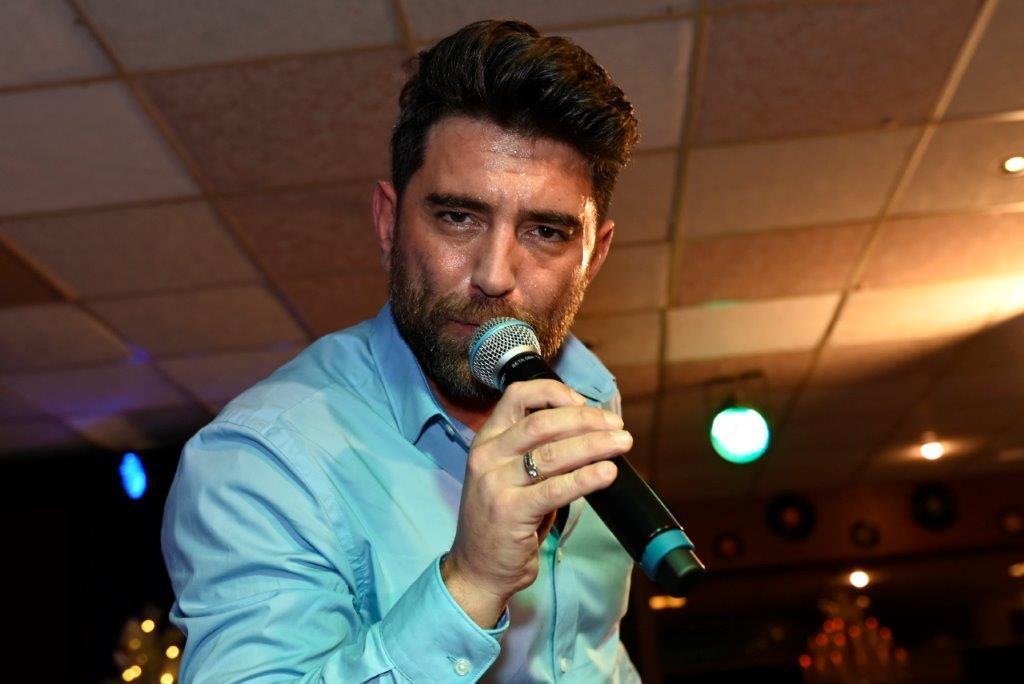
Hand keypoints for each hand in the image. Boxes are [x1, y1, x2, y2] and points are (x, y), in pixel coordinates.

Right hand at [441, 379, 631, 626]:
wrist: (476, 569)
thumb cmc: (502, 521)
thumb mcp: (510, 476)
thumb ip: (538, 452)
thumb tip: (588, 432)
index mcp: (486, 440)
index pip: (517, 396)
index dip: (554, 393)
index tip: (584, 402)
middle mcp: (487, 456)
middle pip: (543, 422)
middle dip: (586, 420)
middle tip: (616, 426)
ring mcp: (495, 483)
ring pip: (553, 453)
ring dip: (594, 445)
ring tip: (621, 444)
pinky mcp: (510, 512)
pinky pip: (556, 488)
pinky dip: (586, 478)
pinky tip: (607, 473)